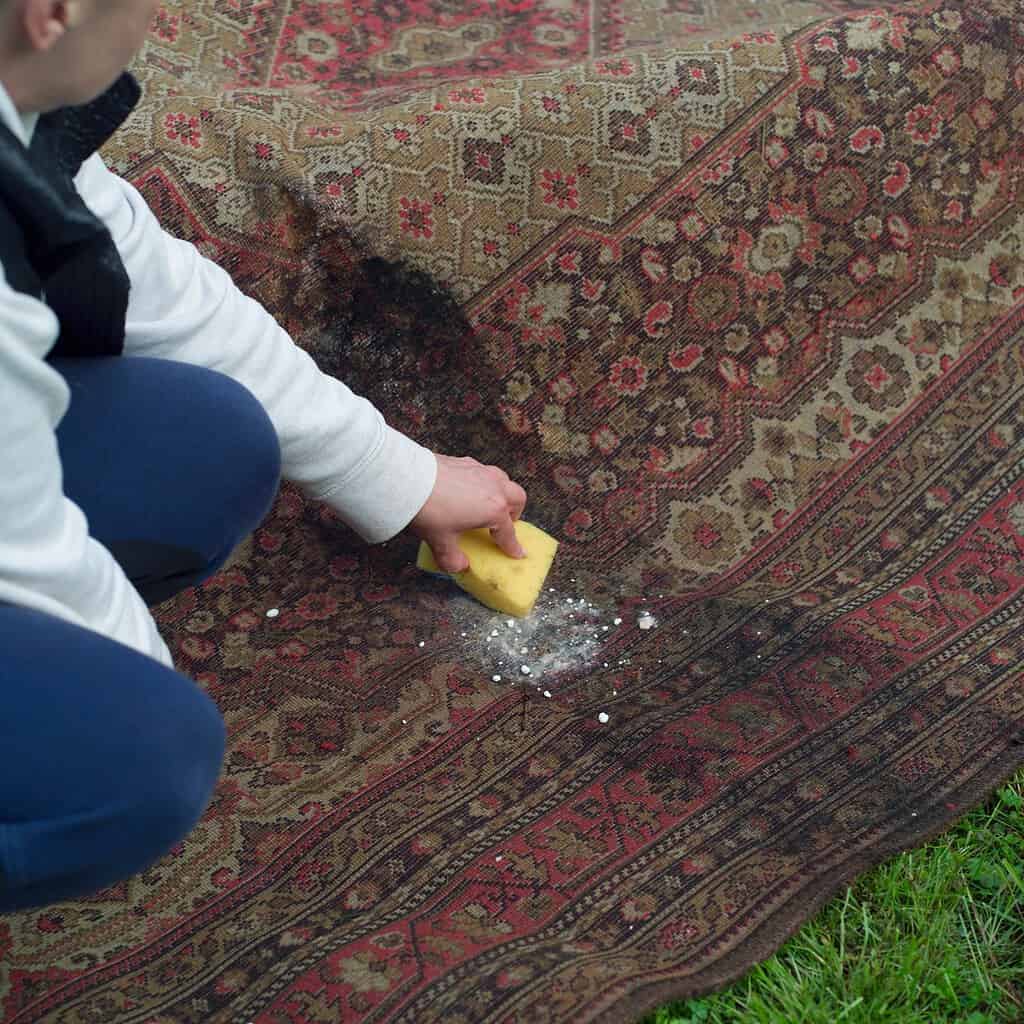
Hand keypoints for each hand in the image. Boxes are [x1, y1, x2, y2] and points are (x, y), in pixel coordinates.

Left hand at [410, 454, 526, 572]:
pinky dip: (483, 482)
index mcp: (493, 510)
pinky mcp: (465, 461)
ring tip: (489, 503)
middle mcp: (493, 487)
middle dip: (514, 512)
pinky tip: (468, 489)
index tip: (517, 552)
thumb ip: (452, 558)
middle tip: (505, 523)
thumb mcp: (441, 541)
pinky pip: (483, 471)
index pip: (508, 532)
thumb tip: (459, 566)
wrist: (408, 480)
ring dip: (502, 492)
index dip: (512, 545)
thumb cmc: (430, 511)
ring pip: (503, 479)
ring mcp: (480, 471)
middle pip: (517, 497)